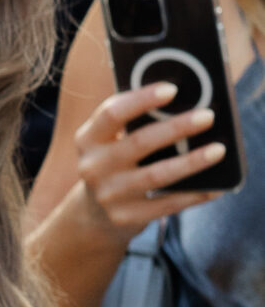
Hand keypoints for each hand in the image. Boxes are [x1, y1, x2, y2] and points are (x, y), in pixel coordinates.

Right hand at [74, 83, 225, 234]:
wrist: (95, 213)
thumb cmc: (115, 162)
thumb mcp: (110, 141)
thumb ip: (133, 123)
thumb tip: (182, 105)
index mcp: (88, 139)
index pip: (112, 113)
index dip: (141, 100)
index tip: (172, 89)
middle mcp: (93, 167)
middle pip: (139, 142)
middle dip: (176, 128)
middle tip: (207, 116)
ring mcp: (109, 195)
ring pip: (156, 175)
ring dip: (191, 162)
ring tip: (218, 150)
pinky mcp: (126, 217)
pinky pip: (166, 204)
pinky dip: (193, 195)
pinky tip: (215, 187)